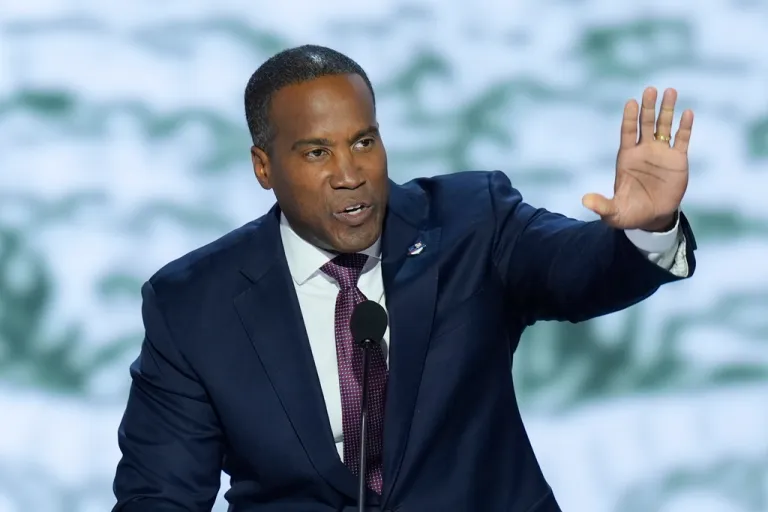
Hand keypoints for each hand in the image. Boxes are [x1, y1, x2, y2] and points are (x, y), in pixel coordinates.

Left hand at [582, 87, 693, 231]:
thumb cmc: (629, 213)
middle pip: (646, 124)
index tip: (631, 102)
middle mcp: (644, 151)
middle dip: (648, 107)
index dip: (630, 118)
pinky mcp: (678, 161)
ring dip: (668, 110)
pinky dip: (685, 127)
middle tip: (651, 89)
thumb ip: (601, 205)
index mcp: (627, 158)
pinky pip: (682, 140)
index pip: (628, 132)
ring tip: (670, 91)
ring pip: (664, 126)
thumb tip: (585, 200)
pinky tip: (687, 113)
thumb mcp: (613, 212)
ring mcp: (661, 154)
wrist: (652, 219)